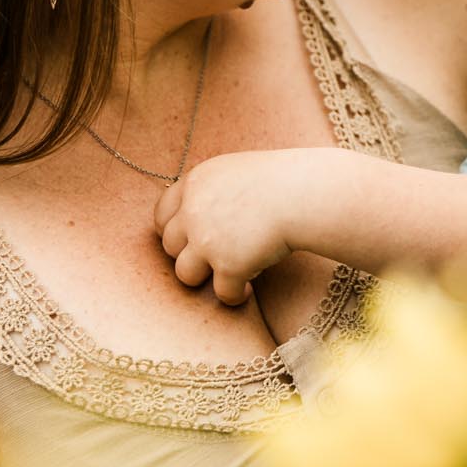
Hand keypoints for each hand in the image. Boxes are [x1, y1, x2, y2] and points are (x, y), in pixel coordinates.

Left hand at [155, 151, 297, 305]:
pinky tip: (247, 290)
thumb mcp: (236, 171)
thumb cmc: (281, 179)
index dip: (173, 230)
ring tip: (228, 276)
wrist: (304, 193)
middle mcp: (194, 211)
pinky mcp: (229, 265)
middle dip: (189, 254)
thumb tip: (203, 213)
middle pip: (170, 245)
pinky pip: (222, 293)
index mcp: (196, 183)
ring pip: (185, 274)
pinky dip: (234, 295)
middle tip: (213, 258)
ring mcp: (208, 241)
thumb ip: (213, 190)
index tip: (190, 239)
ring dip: (204, 278)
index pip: (162, 214)